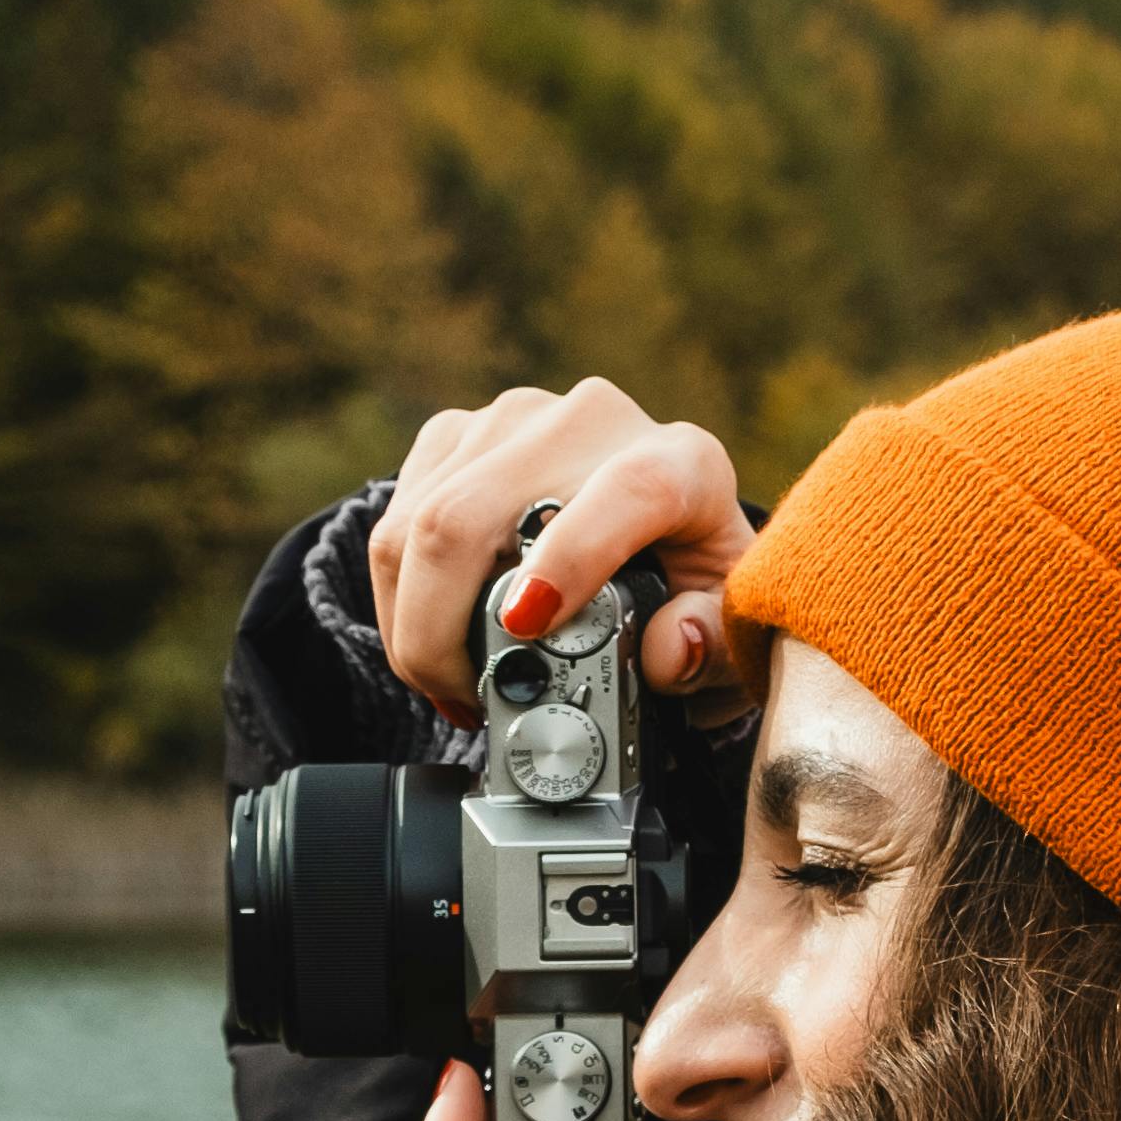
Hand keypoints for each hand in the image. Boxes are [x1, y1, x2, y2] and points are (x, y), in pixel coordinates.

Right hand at [367, 381, 757, 726]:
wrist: (662, 525)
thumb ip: (711, 646)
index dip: (569, 560)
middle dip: (441, 630)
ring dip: (414, 625)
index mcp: (682, 464)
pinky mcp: (456, 434)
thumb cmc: (691, 585)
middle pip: (471, 516)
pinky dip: (400, 599)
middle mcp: (593, 424)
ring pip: (416, 525)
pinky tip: (436, 638)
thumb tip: (668, 650)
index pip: (626, 493)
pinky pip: (393, 521)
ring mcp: (513, 421)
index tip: (525, 626)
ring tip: (451, 683)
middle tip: (464, 699)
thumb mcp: (727, 629)